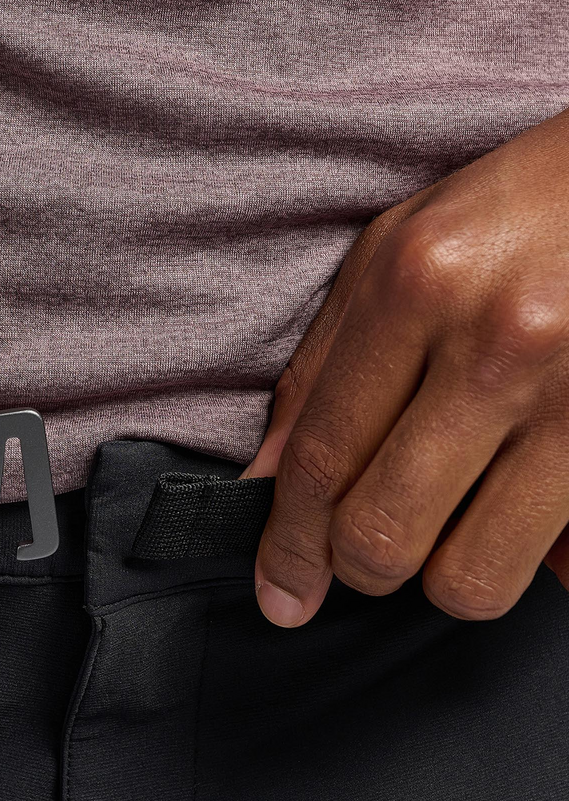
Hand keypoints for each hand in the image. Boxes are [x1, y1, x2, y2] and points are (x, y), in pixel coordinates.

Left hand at [239, 108, 568, 627]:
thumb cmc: (513, 209)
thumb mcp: (394, 252)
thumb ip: (320, 368)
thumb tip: (262, 479)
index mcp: (418, 285)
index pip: (322, 458)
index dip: (288, 545)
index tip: (279, 591)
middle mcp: (502, 343)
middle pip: (384, 532)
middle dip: (356, 567)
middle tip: (361, 550)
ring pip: (472, 575)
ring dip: (440, 574)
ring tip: (443, 525)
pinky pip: (566, 563)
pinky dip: (526, 558)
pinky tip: (512, 511)